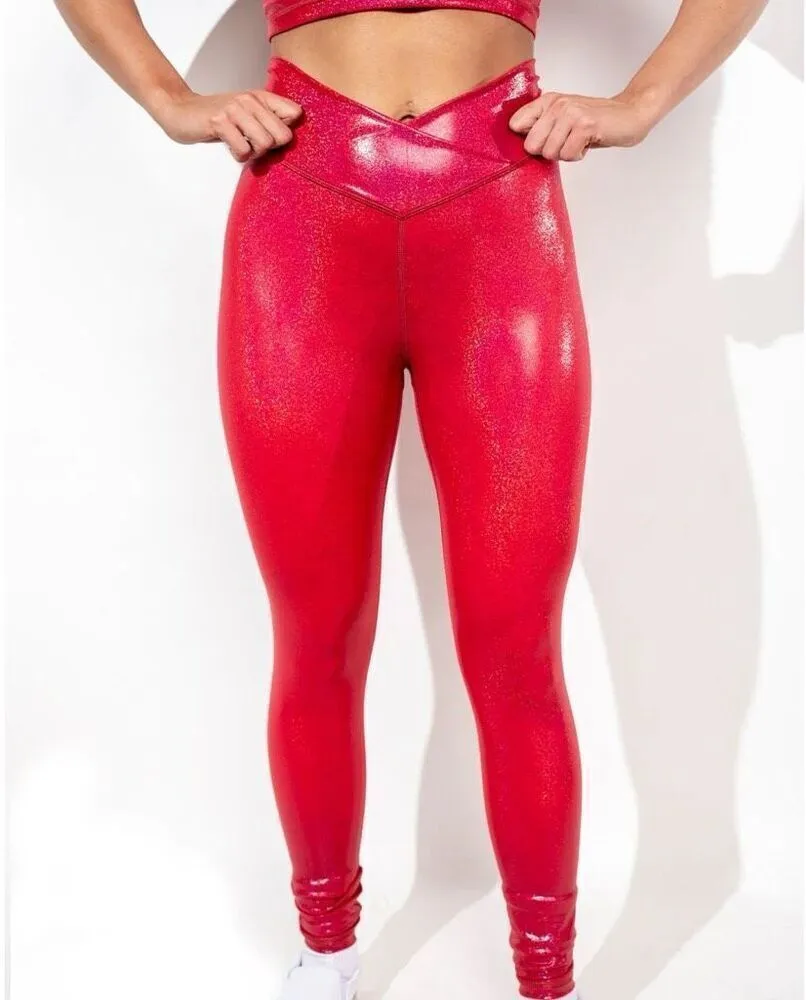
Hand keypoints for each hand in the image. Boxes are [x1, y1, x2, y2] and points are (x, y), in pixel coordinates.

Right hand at [154, 89, 302, 161]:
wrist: (181, 109)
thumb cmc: (218, 117)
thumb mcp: (248, 113)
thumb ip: (269, 120)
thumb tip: (290, 136)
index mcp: (261, 97)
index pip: (295, 113)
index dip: (286, 130)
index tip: (270, 133)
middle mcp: (250, 100)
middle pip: (284, 135)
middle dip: (271, 148)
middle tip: (254, 144)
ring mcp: (235, 110)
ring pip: (265, 143)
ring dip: (254, 153)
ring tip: (241, 145)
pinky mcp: (220, 122)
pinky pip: (244, 150)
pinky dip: (239, 155)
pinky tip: (230, 147)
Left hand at [509, 91, 656, 160]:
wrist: (630, 114)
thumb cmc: (594, 121)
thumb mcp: (563, 119)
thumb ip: (540, 126)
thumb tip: (519, 143)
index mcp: (547, 101)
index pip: (515, 124)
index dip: (529, 139)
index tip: (546, 138)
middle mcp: (557, 104)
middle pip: (531, 146)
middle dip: (549, 151)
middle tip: (567, 141)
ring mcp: (571, 113)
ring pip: (550, 153)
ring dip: (566, 153)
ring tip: (579, 141)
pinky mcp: (585, 125)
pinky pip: (568, 155)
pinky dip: (578, 155)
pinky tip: (587, 143)